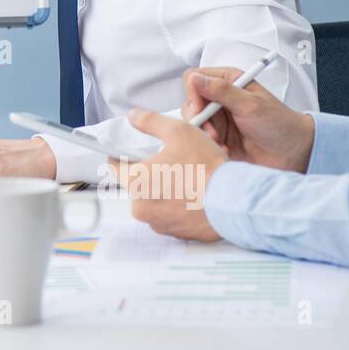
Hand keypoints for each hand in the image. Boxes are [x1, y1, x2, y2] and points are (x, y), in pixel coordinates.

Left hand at [111, 109, 226, 241]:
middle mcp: (142, 207)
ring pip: (154, 201)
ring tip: (186, 179)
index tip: (127, 152)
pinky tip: (194, 195)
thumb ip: (150, 122)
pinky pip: (170, 215)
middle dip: (150, 173)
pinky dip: (177, 206)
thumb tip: (133, 116)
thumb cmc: (206, 168)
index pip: (114, 167)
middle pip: (137, 184)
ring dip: (164, 191)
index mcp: (136, 182)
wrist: (234, 202)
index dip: (121, 155)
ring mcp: (158, 223)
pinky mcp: (176, 233)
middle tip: (171, 163)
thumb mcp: (178, 132)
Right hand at [183, 67, 314, 171]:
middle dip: (198, 119)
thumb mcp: (251, 105)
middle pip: (190, 102)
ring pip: (193, 122)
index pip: (194, 78)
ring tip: (220, 143)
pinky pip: (200, 139)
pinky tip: (224, 151)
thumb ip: (222, 91)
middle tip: (212, 132)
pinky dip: (208, 146)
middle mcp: (220, 98)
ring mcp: (218, 119)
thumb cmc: (280, 124)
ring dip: (203, 134)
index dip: (193, 93)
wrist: (293, 153)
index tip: (201, 109)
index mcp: (228, 82)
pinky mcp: (218, 137)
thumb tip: (196, 78)